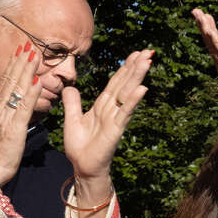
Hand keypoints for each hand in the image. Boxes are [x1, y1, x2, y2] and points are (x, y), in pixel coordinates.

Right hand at [0, 41, 43, 185]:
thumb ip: (6, 113)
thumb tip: (13, 101)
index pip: (6, 82)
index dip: (14, 66)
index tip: (23, 51)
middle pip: (10, 81)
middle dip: (20, 61)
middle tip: (29, 43)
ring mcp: (5, 118)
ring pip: (16, 90)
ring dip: (25, 71)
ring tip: (34, 54)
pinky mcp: (13, 129)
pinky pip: (23, 109)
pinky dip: (29, 94)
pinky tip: (36, 82)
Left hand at [61, 49, 152, 211]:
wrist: (83, 167)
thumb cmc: (80, 146)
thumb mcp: (71, 119)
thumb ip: (72, 103)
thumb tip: (70, 87)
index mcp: (102, 106)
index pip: (115, 83)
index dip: (124, 68)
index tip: (135, 54)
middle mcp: (112, 109)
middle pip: (125, 84)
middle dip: (135, 67)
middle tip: (148, 51)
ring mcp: (116, 118)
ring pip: (127, 93)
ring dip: (137, 77)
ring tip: (148, 61)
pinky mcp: (116, 129)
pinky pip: (125, 113)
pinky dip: (133, 101)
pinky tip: (142, 88)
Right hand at [193, 8, 217, 119]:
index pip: (214, 46)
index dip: (208, 32)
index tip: (205, 19)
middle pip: (209, 42)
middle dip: (203, 25)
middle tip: (195, 10)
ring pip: (212, 43)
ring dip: (205, 27)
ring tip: (198, 13)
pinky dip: (214, 39)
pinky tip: (209, 29)